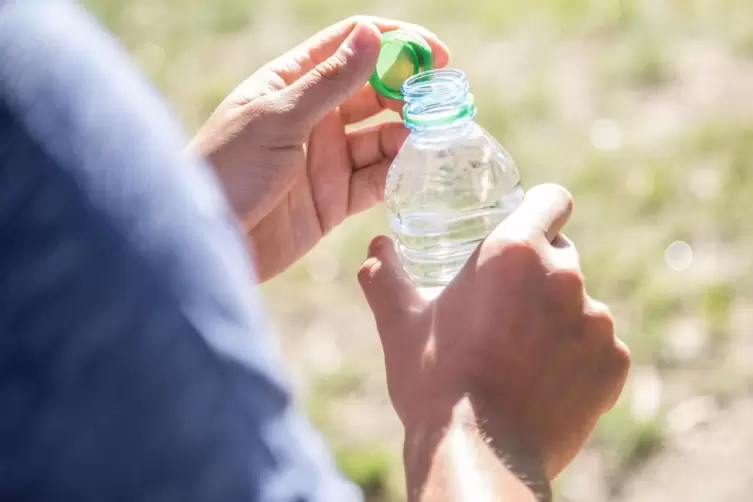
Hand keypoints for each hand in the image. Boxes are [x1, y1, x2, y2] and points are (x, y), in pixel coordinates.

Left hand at [190, 17, 449, 281]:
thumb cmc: (227, 169)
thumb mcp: (277, 119)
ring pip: (381, 137)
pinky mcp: (334, 200)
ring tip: (431, 137)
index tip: (435, 53)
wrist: (204, 243)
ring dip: (408, 134)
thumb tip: (372, 34)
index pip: (350, 46)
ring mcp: (326, 159)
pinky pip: (376, 180)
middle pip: (374, 92)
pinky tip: (415, 169)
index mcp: (292, 83)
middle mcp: (314, 117)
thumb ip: (329, 81)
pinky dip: (398, 174)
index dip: (395, 43)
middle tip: (441, 102)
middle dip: (409, 92)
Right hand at [358, 184, 629, 494]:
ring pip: (580, 304)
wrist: (479, 456)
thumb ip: (384, 276)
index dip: (539, 210)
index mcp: (514, 252)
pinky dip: (577, 358)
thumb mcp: (400, 323)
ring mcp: (598, 321)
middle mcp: (566, 276)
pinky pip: (600, 347)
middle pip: (562, 254)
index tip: (524, 230)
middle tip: (504, 308)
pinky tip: (543, 383)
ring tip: (519, 355)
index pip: (553, 200)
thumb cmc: (435, 382)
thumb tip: (374, 249)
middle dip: (537, 273)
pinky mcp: (614, 363)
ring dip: (556, 318)